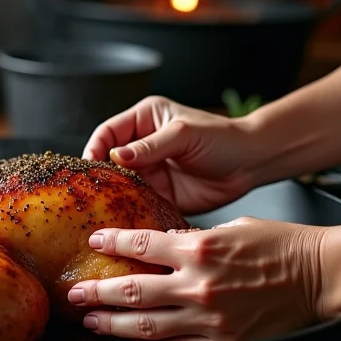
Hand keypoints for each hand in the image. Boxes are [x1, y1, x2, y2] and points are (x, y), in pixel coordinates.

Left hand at [67, 217, 326, 340]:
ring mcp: (209, 317)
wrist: (317, 274)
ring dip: (112, 324)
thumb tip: (160, 244)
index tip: (93, 242)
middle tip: (75, 294)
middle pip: (133, 290)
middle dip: (98, 293)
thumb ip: (189, 239)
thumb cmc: (277, 245)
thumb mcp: (228, 228)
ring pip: (146, 325)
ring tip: (91, 321)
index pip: (141, 244)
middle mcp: (198, 284)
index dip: (111, 242)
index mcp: (198, 248)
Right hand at [82, 95, 258, 214]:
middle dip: (100, 176)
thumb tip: (117, 156)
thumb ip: (150, 145)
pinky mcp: (159, 194)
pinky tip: (125, 220)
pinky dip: (130, 212)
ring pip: (120, 185)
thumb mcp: (184, 135)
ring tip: (104, 209)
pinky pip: (138, 203)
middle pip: (108, 161)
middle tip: (91, 192)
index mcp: (144, 120)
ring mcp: (149, 171)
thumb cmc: (222, 138)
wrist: (251, 164)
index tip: (90, 166)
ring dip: (113, 196)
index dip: (95, 148)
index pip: (107, 133)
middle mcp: (142, 146)